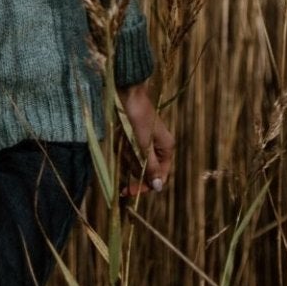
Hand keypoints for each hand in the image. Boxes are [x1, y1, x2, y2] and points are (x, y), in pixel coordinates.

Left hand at [117, 81, 174, 201]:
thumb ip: (150, 166)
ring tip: (122, 147)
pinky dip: (124, 153)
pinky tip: (120, 143)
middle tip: (121, 188)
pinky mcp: (134, 137)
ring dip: (127, 162)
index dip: (146, 186)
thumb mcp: (143, 145)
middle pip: (148, 171)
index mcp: (166, 148)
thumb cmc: (138, 117)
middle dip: (134, 176)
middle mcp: (158, 147)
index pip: (160, 176)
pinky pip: (130, 152)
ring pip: (137, 162)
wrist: (127, 93)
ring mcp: (146, 142)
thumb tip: (158, 187)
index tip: (130, 192)